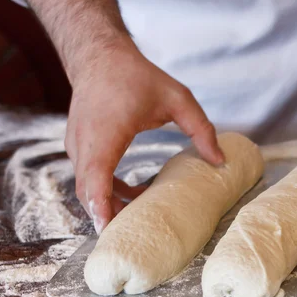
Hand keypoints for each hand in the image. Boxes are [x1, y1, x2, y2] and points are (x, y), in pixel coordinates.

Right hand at [65, 42, 224, 233]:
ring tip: (139, 217)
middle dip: (107, 217)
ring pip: (87, 187)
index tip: (108, 230)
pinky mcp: (78, 147)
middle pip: (88, 192)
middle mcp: (85, 143)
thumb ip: (201, 129)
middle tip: (131, 238)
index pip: (96, 178)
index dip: (101, 207)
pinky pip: (89, 178)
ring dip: (110, 204)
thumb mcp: (178, 98)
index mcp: (106, 133)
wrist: (101, 57)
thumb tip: (220, 160)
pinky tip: (133, 194)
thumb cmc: (136, 76)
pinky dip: (106, 191)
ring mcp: (77, 146)